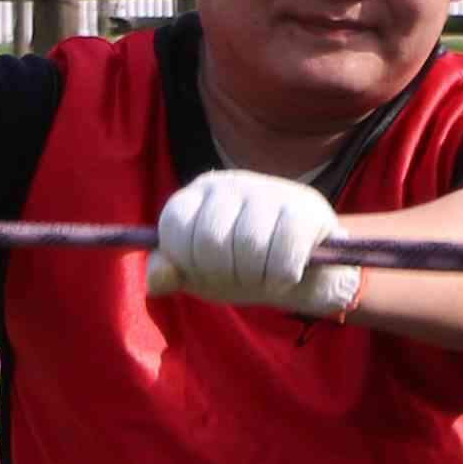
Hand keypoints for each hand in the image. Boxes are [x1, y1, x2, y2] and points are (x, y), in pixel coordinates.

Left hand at [147, 173, 356, 317]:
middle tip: (240, 277)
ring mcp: (269, 191)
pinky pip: (284, 255)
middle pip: (210, 241)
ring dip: (256, 278)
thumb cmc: (242, 265)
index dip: (188, 263)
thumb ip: (170, 274)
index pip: (174, 227)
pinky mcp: (304, 208)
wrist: (303, 267)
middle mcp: (231, 184)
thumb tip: (157, 279)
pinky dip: (282, 278)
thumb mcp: (199, 273)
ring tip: (263, 276)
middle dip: (224, 274)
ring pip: (249, 247)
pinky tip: (285, 274)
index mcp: (198, 194)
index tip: (205, 270)